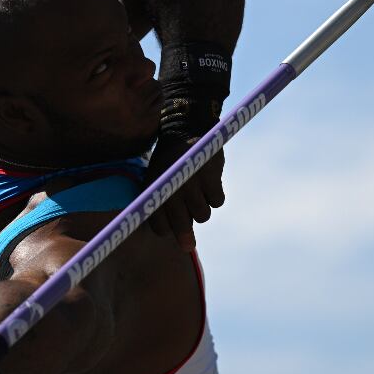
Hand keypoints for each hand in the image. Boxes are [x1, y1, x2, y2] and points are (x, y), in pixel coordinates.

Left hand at [144, 135, 224, 250]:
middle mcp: (173, 189)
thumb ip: (158, 202)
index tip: (170, 230)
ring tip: (198, 196)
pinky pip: (217, 201)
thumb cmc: (169, 158)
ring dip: (201, 210)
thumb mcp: (156, 177)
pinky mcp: (212, 178)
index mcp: (156, 190)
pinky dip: (215, 196)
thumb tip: (173, 232)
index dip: (166, 230)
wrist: (187, 127)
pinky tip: (210, 184)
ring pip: (202, 215)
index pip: (160, 224)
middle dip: (184, 237)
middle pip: (181, 225)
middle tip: (187, 246)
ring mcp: (193, 184)